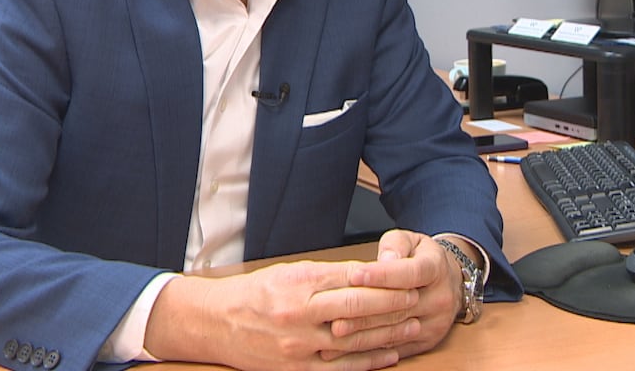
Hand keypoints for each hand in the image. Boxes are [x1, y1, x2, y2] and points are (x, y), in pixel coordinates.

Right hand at [143, 259, 421, 370]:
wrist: (216, 323)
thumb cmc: (256, 293)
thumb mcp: (290, 272)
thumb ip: (329, 274)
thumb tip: (370, 274)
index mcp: (299, 282)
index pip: (353, 278)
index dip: (385, 280)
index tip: (409, 277)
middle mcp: (299, 312)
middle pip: (357, 307)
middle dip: (393, 304)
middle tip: (418, 300)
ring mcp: (298, 344)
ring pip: (354, 339)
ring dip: (388, 334)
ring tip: (413, 327)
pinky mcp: (297, 368)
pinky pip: (340, 367)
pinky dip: (368, 362)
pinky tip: (389, 355)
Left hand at [328, 230, 464, 360]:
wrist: (450, 283)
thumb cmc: (422, 258)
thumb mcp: (411, 240)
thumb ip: (395, 245)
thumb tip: (386, 259)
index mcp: (436, 269)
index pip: (410, 273)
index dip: (382, 275)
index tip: (355, 275)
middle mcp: (440, 299)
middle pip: (400, 307)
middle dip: (365, 309)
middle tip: (335, 308)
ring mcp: (434, 324)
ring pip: (396, 331)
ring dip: (363, 332)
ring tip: (334, 329)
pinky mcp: (426, 343)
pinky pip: (396, 349)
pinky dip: (370, 349)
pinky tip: (348, 345)